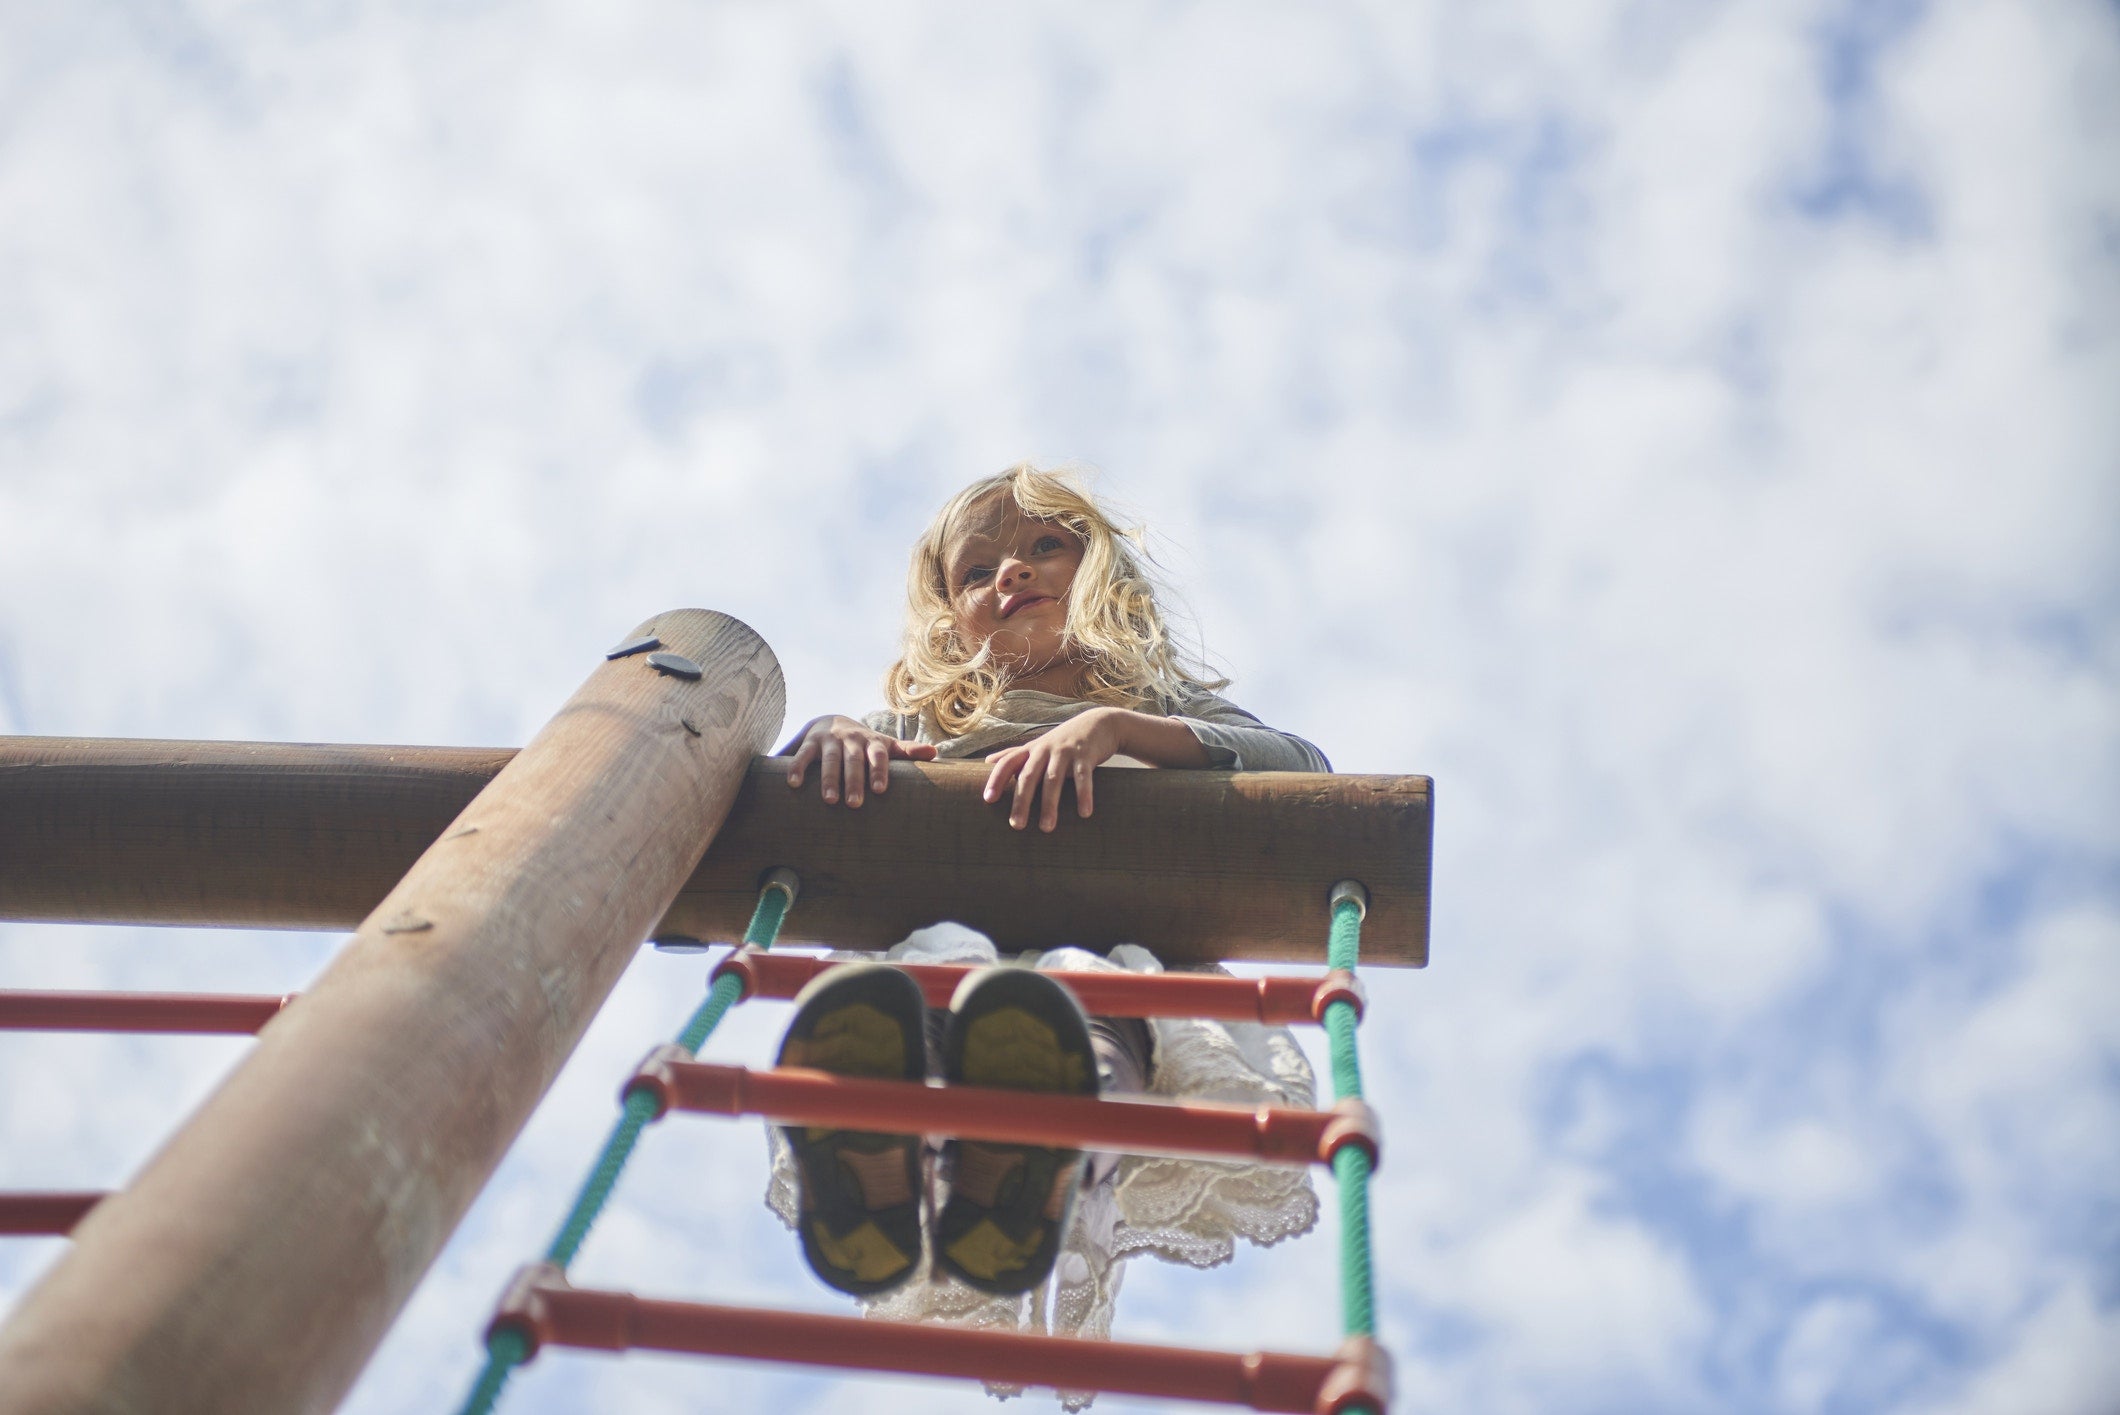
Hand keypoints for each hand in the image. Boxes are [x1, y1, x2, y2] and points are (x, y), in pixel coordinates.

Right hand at [780, 716, 937, 806]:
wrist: (831, 721)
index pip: (878, 756)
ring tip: (830, 800)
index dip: (879, 771)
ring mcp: (830, 740)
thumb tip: (935, 754)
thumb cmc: (864, 743)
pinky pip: (803, 755)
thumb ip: (908, 750)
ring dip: (829, 779)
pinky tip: (793, 785)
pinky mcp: (810, 742)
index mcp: (872, 742)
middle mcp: (851, 739)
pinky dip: (797, 768)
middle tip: (854, 804)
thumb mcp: (886, 745)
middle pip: (853, 761)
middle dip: (854, 781)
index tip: (880, 790)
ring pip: (829, 760)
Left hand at [982, 707, 1128, 831]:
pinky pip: (1082, 777)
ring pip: (1053, 779)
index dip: (996, 779)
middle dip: (1021, 801)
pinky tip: (1084, 814)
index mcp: (1030, 750)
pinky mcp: (1085, 755)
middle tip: (1016, 825)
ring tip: (1046, 828)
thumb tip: (987, 761)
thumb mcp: (1037, 746)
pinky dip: (1084, 795)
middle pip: (1028, 776)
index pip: (1007, 763)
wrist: (1098, 723)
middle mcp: (1044, 749)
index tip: (988, 800)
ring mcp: (1065, 751)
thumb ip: (1014, 754)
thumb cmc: (1063, 741)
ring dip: (1050, 804)